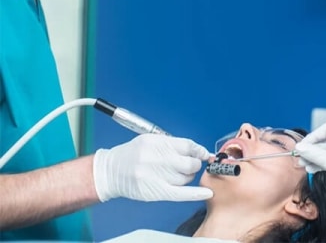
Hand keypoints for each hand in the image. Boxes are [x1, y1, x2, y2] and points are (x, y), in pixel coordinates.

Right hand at [93, 134, 213, 201]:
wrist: (111, 171)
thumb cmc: (133, 155)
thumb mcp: (150, 140)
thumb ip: (172, 144)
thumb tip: (197, 150)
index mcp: (157, 143)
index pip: (187, 146)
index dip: (199, 150)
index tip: (204, 153)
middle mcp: (157, 159)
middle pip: (189, 163)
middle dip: (194, 164)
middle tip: (188, 165)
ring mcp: (155, 176)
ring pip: (185, 178)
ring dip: (187, 177)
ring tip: (177, 174)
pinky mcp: (155, 191)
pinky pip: (180, 194)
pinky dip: (195, 194)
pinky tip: (207, 193)